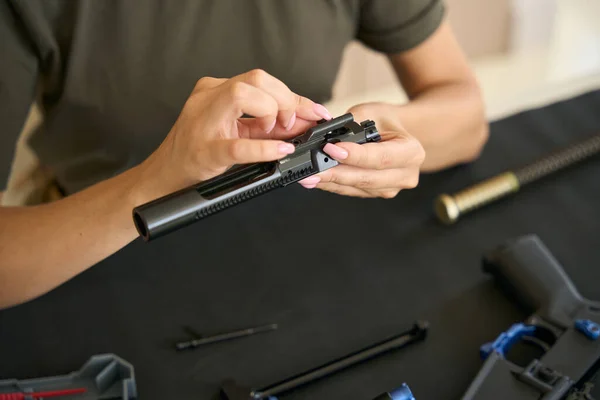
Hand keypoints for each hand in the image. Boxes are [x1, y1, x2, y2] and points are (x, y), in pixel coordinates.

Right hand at [135, 69, 331, 198]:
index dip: (293, 95)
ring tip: (279, 133)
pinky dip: (264, 148)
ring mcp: (202, 122)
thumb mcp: (236, 133)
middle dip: (284, 99)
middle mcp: (207, 98)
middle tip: (292, 124)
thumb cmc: (198, 153)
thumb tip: (304, 122)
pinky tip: (280, 151)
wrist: (165, 177)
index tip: (314, 111)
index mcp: (215, 90)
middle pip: (256, 79)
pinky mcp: (204, 151)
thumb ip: (268, 126)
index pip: (261, 80)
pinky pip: (237, 145)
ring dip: (272, 112)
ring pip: (242, 95)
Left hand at [298, 102, 424, 197]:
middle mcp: (405, 174)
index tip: (331, 149)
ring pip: (356, 187)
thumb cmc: (387, 122)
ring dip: (330, 182)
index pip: (380, 157)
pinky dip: (333, 185)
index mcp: (412, 152)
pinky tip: (317, 180)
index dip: (354, 156)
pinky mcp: (375, 193)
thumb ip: (353, 124)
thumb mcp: (373, 112)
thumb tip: (326, 134)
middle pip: (366, 178)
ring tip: (308, 176)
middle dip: (336, 173)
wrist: (398, 135)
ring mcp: (391, 187)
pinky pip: (352, 191)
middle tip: (313, 170)